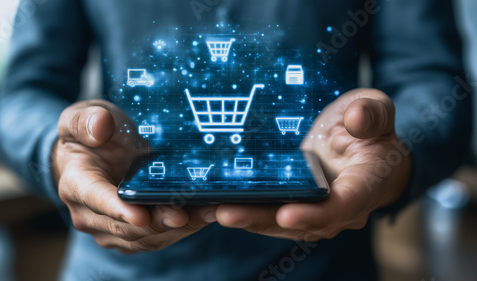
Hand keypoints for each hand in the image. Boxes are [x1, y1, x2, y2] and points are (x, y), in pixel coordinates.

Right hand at [53, 100, 215, 252]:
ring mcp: (111, 229)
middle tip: (185, 214)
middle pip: (126, 227)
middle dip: (158, 222)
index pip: (95, 199)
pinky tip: (207, 214)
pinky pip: (159, 237)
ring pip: (147, 237)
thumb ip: (85, 120)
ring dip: (179, 229)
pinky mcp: (133, 235)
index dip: (118, 210)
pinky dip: (185, 228)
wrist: (91, 155)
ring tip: (207, 214)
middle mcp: (90, 215)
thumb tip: (100, 126)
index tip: (140, 215)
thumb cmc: (88, 135)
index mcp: (76, 184)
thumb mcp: (81, 116)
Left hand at [215, 89, 410, 240]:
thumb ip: (372, 113)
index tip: (286, 214)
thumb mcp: (376, 110)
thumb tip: (356, 119)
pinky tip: (217, 207)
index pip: (342, 206)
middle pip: (302, 223)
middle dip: (263, 219)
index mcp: (364, 185)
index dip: (314, 214)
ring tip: (212, 210)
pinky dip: (249, 213)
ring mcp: (319, 213)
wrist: (368, 153)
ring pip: (282, 224)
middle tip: (225, 213)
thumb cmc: (371, 130)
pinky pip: (274, 216)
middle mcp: (341, 209)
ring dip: (248, 220)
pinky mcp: (300, 208)